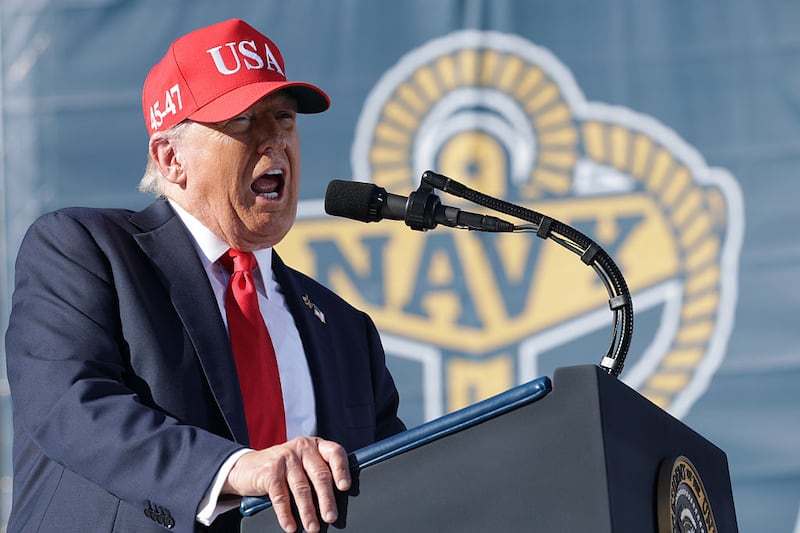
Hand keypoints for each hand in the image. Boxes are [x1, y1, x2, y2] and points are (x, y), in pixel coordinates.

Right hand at [223, 436, 350, 532]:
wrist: (245, 468)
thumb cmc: (282, 469)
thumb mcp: (303, 464)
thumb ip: (319, 472)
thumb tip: (338, 500)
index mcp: (315, 446)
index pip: (335, 453)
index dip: (342, 470)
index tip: (345, 487)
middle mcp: (302, 448)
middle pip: (320, 475)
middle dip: (326, 499)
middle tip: (331, 517)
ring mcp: (285, 458)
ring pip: (301, 488)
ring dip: (308, 512)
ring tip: (313, 527)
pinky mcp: (270, 471)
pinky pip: (281, 497)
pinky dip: (286, 515)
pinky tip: (291, 526)